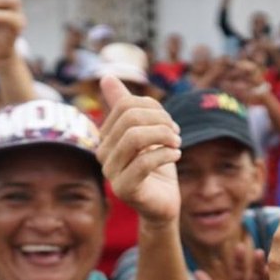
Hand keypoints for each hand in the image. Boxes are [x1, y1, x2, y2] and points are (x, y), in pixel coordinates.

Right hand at [96, 76, 181, 223]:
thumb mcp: (146, 130)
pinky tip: (176, 156)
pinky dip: (166, 154)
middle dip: (160, 120)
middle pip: (130, 119)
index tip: (169, 121)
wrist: (163, 202)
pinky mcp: (124, 190)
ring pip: (134, 137)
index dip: (153, 107)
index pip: (125, 105)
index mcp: (105, 137)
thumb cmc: (156, 164)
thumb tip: (106, 77)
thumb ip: (126, 106)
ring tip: (177, 142)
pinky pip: (143, 162)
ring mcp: (111, 173)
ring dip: (164, 135)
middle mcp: (102, 154)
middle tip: (176, 132)